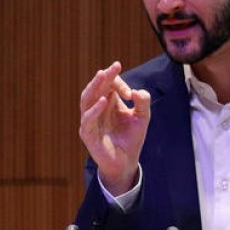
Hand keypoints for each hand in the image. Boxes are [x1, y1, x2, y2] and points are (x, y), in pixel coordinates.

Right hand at [78, 62, 151, 192]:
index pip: (108, 85)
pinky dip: (94, 109)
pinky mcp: (87, 133)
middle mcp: (96, 109)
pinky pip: (88, 119)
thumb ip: (143, 103)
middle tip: (114, 66)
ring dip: (94, 86)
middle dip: (104, 77)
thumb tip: (137, 92)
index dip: (118, 83)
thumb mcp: (142, 117)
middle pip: (95, 88)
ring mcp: (89, 120)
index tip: (131, 94)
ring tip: (102, 75)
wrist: (126, 162)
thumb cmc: (131, 139)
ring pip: (86, 99)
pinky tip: (103, 101)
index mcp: (107, 102)